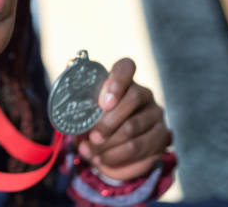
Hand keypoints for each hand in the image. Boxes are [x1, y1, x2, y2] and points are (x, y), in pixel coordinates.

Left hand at [76, 58, 171, 181]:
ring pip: (133, 127)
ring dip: (108, 143)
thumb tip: (67, 110)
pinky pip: (139, 147)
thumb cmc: (95, 122)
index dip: (115, 81)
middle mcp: (143, 93)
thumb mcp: (85, 112)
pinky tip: (102, 159)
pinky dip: (116, 156)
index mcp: (123, 80)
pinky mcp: (161, 136)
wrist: (113, 149)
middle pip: (132, 98)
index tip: (102, 102)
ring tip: (91, 151)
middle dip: (107, 121)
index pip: (125, 67)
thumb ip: (79, 106)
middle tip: (92, 137)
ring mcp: (155, 114)